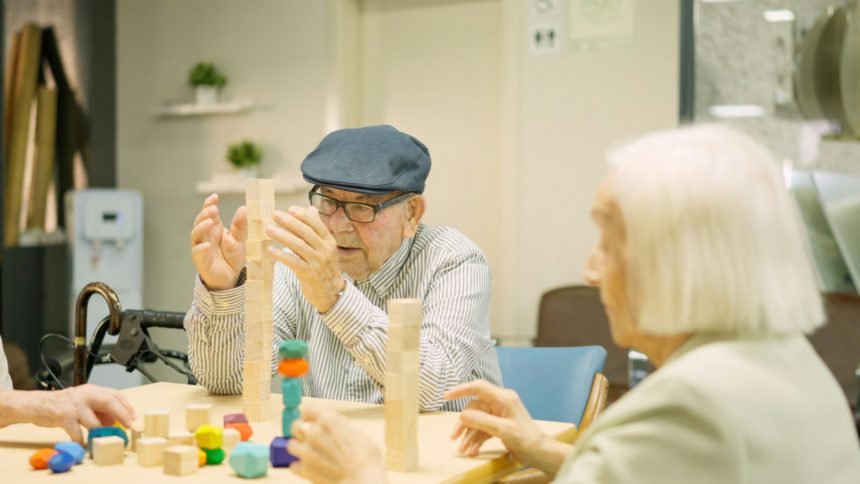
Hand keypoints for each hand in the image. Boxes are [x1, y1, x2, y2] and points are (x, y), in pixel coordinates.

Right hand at [28, 384, 136, 442]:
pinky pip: (77, 432)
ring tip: (105, 439)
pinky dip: (82, 441)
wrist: (37, 404)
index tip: (133, 417)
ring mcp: (74, 405)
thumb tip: (114, 421)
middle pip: (110, 402)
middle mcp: (85, 394)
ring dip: (101, 433)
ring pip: (94, 421)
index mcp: (92, 390)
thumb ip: (99, 409)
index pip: (115, 394)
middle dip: (122, 415)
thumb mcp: (84, 402)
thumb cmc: (63, 404)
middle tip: (128, 425)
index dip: (126, 406)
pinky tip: (84, 444)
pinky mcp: (63, 416)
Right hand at [190, 193, 246, 290]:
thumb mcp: (239, 240)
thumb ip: (240, 225)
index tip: (215, 197)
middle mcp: (205, 236)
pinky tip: (207, 245)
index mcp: (214, 229)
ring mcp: (201, 247)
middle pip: (200, 222)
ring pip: (195, 235)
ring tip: (209, 222)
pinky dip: (201, 249)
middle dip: (205, 214)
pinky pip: (197, 253)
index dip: (209, 204)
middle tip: (213, 209)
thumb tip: (245, 208)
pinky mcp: (200, 260)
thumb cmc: (232, 257)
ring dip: (201, 227)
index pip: (209, 214)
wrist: (231, 277)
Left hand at [266, 206, 344, 312]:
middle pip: (306, 233)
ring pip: (298, 245)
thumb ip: (317, 228)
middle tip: (275, 215)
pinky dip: (281, 255)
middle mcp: (325, 250)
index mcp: (329, 241)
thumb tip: (311, 208)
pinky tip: (270, 250)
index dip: (303, 215)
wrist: (331, 292)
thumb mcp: (325, 246)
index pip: (316, 224)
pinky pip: (293, 262)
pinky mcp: (309, 274)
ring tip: (269, 229)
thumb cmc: (325, 267)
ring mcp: (317, 262)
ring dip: (282, 236)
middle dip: (289, 222)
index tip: (290, 208)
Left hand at [288, 405, 384, 483]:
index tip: (311, 420)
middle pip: (296, 425)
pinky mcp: (305, 470)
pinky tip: (309, 468)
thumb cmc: (367, 458)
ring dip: (298, 447)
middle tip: (307, 436)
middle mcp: (315, 433)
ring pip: (291, 445)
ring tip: (307, 452)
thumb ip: (344, 429)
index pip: (309, 410)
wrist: (362, 481)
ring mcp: (307, 452)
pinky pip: (294, 465)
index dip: (309, 415)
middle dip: (300, 430)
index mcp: (329, 421)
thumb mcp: (360, 435)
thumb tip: (339, 428)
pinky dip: (300, 467)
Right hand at [445, 380, 567, 472]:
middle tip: (453, 437)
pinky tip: (472, 450)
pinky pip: (482, 430)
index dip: (461, 390)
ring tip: (463, 450)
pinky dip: (476, 440)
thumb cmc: (527, 439)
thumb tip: (462, 415)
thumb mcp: (503, 429)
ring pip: (477, 421)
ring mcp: (499, 415)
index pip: (478, 388)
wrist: (540, 453)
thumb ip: (482, 421)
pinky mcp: (499, 426)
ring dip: (469, 435)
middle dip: (463, 424)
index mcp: (503, 398)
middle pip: (474, 408)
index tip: (446, 396)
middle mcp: (500, 404)